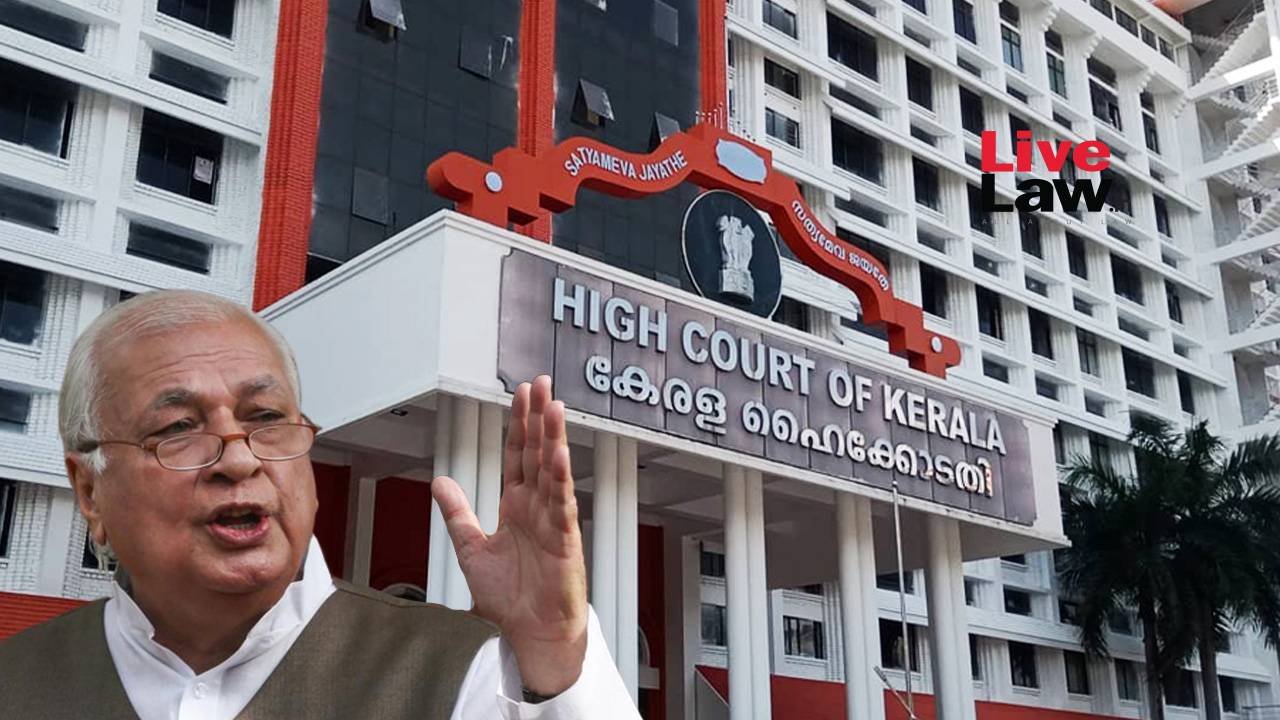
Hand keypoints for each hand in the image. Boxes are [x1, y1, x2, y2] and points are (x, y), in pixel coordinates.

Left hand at [431, 376, 588, 695]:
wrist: (528, 634)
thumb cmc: (508, 599)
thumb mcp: (471, 549)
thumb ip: (457, 513)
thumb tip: (439, 481)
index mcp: (516, 505)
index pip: (518, 455)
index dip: (518, 424)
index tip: (521, 395)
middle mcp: (536, 507)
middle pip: (537, 453)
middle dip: (538, 418)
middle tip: (540, 384)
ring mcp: (552, 520)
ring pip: (552, 471)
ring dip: (553, 438)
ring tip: (553, 407)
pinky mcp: (564, 540)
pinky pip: (561, 504)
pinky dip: (560, 479)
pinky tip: (559, 454)